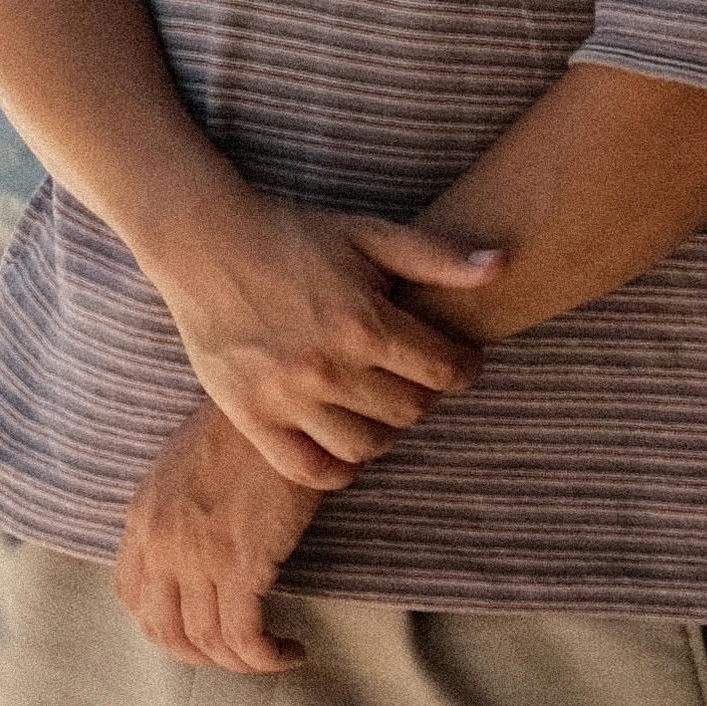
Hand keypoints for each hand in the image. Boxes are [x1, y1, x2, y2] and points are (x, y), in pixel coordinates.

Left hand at [116, 406, 318, 675]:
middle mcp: (160, 542)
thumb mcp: (186, 467)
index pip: (130, 596)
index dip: (162, 626)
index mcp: (142, 517)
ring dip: (241, 664)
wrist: (281, 403)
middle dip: (200, 656)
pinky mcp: (240, 565)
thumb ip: (175, 512)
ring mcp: (196, 556)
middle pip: (162, 630)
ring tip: (274, 654)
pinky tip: (291, 649)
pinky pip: (242, 638)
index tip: (198, 631)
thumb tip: (192, 551)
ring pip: (206, 642)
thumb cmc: (247, 430)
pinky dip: (266, 657)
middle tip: (237, 654)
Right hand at [153, 195, 499, 492]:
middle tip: (415, 377)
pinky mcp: (250, 416)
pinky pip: (309, 470)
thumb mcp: (367, 235)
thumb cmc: (292, 235)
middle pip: (410, 412)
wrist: (204, 244)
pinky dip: (337, 468)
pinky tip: (344, 443)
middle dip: (425, 395)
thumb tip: (502, 265)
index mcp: (364, 321)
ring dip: (385, 431)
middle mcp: (327, 367)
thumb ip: (435, 257)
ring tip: (379, 406)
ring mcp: (286, 397)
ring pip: (366, 448)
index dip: (465, 368)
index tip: (462, 362)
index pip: (445, 371)